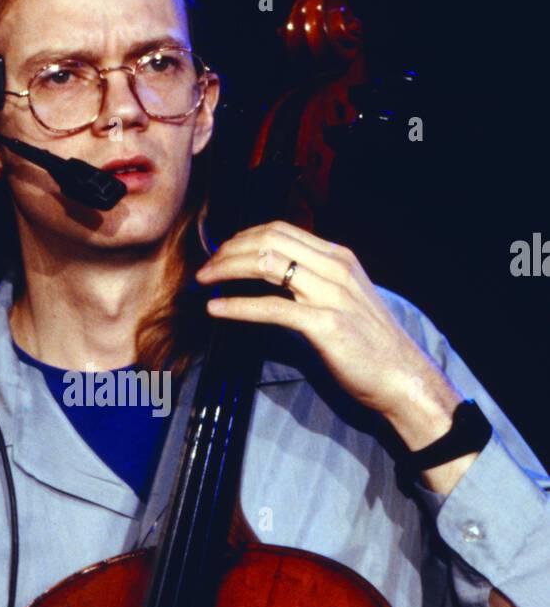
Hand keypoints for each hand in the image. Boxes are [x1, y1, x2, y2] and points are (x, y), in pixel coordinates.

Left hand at [196, 219, 461, 453]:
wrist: (402, 376)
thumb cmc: (371, 344)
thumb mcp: (345, 299)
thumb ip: (316, 282)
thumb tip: (277, 278)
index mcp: (339, 258)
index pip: (281, 230)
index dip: (244, 237)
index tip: (221, 252)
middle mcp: (335, 268)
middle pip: (269, 241)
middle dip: (229, 250)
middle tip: (206, 268)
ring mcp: (330, 294)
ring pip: (267, 265)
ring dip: (227, 270)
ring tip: (204, 282)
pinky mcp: (324, 324)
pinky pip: (271, 308)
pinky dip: (237, 306)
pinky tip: (216, 311)